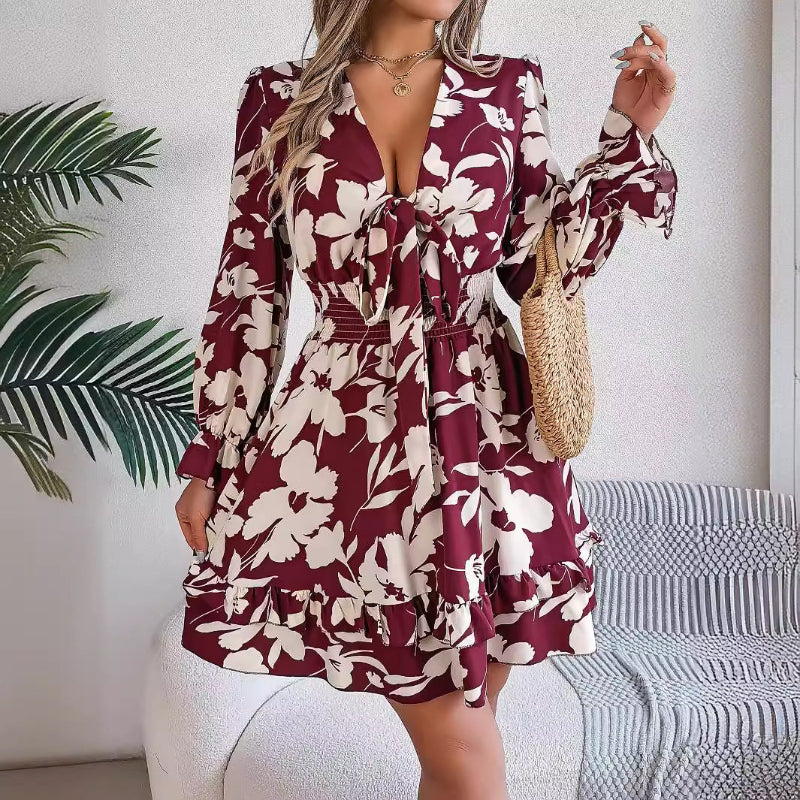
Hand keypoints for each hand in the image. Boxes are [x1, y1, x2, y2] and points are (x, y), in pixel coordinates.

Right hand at [175, 476, 216, 553]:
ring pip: (209, 525)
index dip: (197, 546)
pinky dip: (220, 523)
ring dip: (214, 531)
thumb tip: (200, 553)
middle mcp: (191, 511)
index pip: (189, 536)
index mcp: (182, 514)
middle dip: (206, 539)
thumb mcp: (196, 518)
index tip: (206, 557)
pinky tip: (225, 529)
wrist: (213, 474)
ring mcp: (203, 506)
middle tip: (216, 551)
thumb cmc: (200, 495)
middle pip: (199, 531)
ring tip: (222, 542)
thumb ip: (198, 535)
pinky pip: (216, 517)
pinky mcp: (214, 502)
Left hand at [610, 21, 675, 140]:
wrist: (625, 125)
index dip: (646, 36)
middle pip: (659, 47)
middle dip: (651, 36)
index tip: (640, 25)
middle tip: (642, 29)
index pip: (650, 46)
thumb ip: (631, 62)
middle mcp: (657, 70)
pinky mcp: (667, 91)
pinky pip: (668, 74)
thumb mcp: (624, 79)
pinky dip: (661, 65)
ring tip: (631, 56)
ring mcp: (663, 79)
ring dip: (646, 53)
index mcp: (648, 67)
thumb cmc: (625, 105)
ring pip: (661, 57)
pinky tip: (653, 59)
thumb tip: (639, 41)